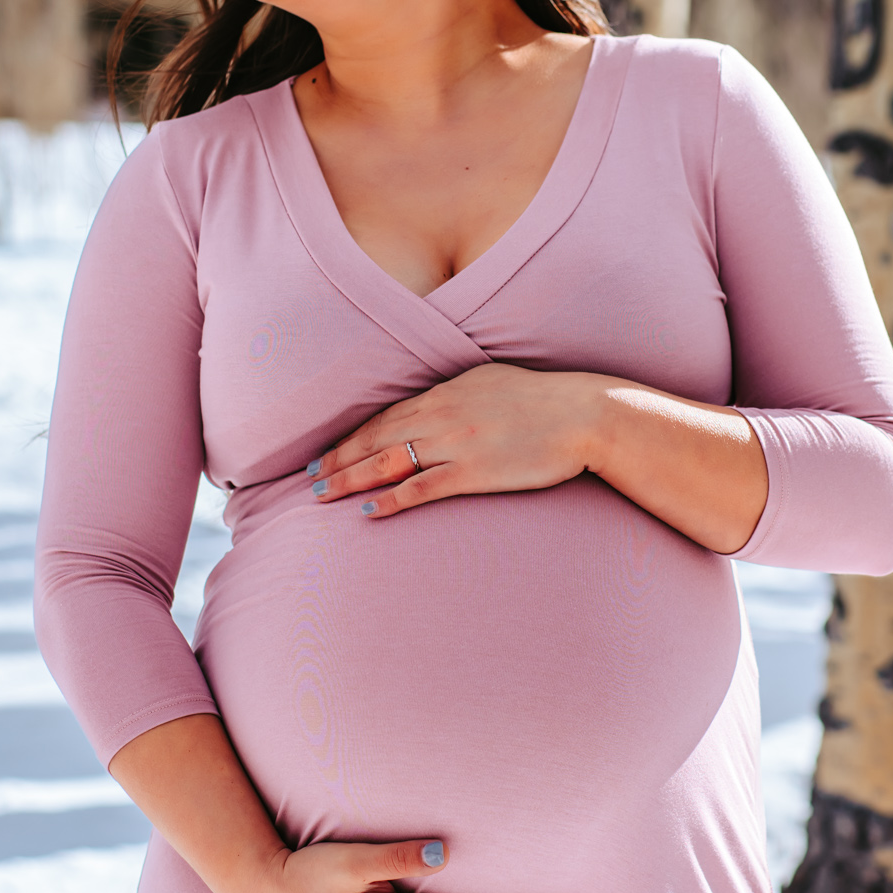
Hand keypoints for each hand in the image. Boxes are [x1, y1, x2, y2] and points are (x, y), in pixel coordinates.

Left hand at [308, 363, 597, 517]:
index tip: (325, 452)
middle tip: (308, 477)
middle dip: (337, 458)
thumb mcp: (492, 382)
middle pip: (375, 438)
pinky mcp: (474, 471)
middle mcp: (441, 414)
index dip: (350, 437)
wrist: (584, 414)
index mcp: (444, 392)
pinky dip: (391, 499)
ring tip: (322, 494)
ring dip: (350, 478)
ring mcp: (455, 443)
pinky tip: (368, 511)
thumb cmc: (544, 400)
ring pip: (388, 461)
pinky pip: (422, 487)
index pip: (384, 417)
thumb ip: (458, 394)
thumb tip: (435, 403)